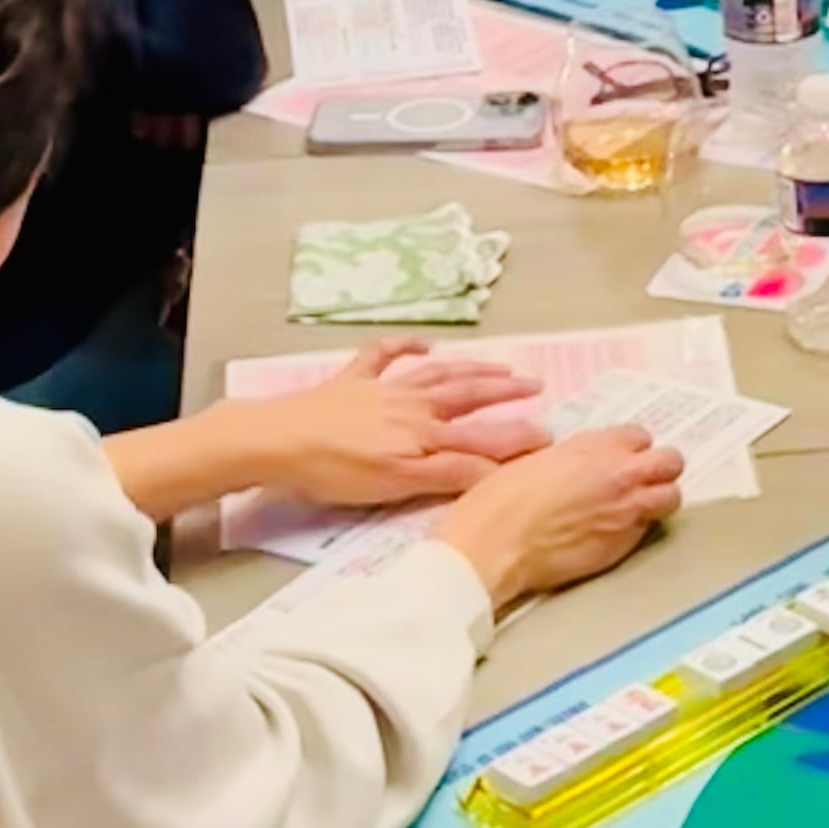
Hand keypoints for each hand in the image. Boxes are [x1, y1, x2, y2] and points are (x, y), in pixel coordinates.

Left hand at [247, 346, 552, 514]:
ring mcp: (382, 389)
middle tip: (536, 385)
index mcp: (426, 433)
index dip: (518, 437)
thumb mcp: (399, 484)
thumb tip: (499, 470)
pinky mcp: (351, 382)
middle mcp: (413, 405)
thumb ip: (451, 475)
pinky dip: (405, 347)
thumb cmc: (336, 471)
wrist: (277, 441)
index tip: (551, 435)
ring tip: (499, 367)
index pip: (484, 437)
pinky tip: (422, 344)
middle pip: (467, 395)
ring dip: (471, 369)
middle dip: (505, 392)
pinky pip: (383, 357)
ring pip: (438, 374)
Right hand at [436, 425, 683, 615]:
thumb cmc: (498, 501)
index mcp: (593, 445)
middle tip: (643, 480)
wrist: (493, 545)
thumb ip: (571, 458)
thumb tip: (581, 465)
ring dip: (658, 500)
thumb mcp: (534, 459)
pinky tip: (613, 534)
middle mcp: (618, 473)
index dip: (632, 448)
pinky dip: (637, 530)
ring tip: (637, 508)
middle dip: (660, 470)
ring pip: (671, 497)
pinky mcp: (623, 545)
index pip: (640, 435)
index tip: (622, 458)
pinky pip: (646, 532)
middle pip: (670, 461)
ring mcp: (626, 509)